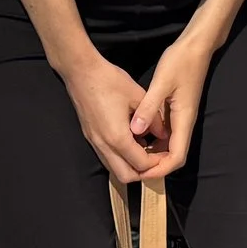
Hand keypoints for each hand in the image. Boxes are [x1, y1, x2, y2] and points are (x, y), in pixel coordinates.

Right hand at [62, 54, 163, 184]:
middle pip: (126, 176)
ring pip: (114, 169)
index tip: (166, 153)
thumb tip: (163, 133)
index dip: (157, 163)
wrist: (80, 72)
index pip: (141, 164)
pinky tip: (130, 141)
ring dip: (130, 166)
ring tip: (144, 150)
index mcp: (117, 137)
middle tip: (155, 157)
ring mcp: (94, 142)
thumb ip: (153, 119)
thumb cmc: (109, 81)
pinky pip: (107, 157)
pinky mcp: (90, 137)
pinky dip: (120, 157)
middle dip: (143, 172)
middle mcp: (104, 145)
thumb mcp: (138, 96)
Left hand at [130, 31, 212, 180]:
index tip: (141, 173)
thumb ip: (148, 107)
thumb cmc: (180, 62)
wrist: (196, 48)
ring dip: (153, 154)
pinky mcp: (176, 112)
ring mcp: (181, 118)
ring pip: (168, 146)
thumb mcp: (162, 83)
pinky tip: (137, 136)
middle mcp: (184, 123)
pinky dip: (153, 140)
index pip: (176, 157)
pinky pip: (165, 134)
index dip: (160, 169)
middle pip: (173, 156)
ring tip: (131, 154)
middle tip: (131, 166)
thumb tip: (135, 131)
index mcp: (184, 120)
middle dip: (155, 166)